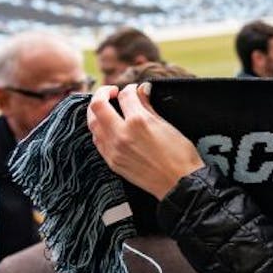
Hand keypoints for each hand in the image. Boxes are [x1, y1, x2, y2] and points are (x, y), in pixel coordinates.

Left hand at [87, 84, 204, 199]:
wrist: (179, 184)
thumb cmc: (180, 156)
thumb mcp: (167, 126)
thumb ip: (149, 106)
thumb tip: (142, 90)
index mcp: (138, 122)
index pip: (125, 95)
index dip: (130, 89)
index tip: (134, 90)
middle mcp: (121, 134)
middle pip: (97, 106)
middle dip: (102, 93)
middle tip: (111, 92)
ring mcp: (113, 149)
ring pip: (92, 123)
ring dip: (96, 111)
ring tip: (106, 108)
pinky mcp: (111, 161)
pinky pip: (97, 140)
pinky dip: (98, 128)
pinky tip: (107, 126)